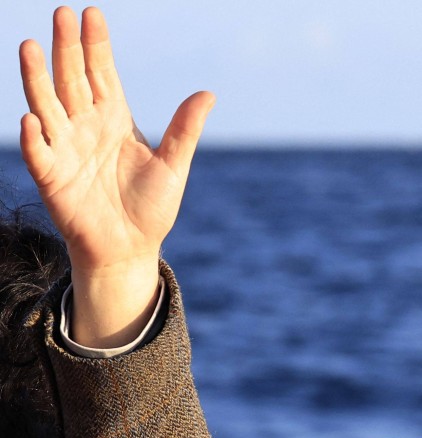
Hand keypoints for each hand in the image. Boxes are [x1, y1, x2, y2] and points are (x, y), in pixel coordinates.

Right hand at [19, 6, 213, 346]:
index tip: (92, 13)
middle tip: (62, 13)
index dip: (95, 45)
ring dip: (37, 78)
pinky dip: (33, 136)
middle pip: (72, 79)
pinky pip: (38, 152)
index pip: (101, 73)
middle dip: (67, 48)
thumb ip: (185, 130)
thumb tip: (208, 94)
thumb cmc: (150, 206)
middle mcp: (85, 126)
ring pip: (47, 106)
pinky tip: (31, 118)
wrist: (130, 248)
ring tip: (32, 47)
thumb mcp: (174, 166)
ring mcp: (64, 148)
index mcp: (115, 119)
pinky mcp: (51, 177)